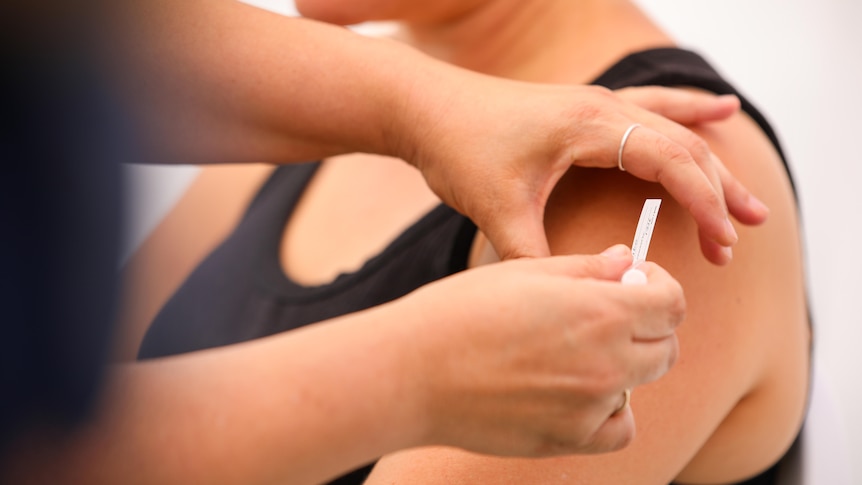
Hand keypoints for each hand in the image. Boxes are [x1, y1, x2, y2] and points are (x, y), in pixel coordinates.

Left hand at [393, 69, 767, 262]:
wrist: (424, 107)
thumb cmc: (457, 148)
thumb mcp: (495, 208)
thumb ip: (532, 256)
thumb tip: (566, 301)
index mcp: (589, 125)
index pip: (670, 161)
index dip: (703, 203)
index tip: (724, 243)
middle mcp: (600, 107)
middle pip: (682, 144)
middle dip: (720, 190)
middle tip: (751, 229)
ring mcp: (593, 103)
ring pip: (671, 128)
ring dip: (710, 159)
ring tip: (747, 194)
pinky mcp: (582, 110)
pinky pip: (649, 107)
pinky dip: (687, 112)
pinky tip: (719, 109)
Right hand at [401, 245, 682, 455]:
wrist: (411, 372)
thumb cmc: (460, 312)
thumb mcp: (525, 272)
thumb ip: (587, 269)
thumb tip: (628, 262)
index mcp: (600, 311)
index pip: (673, 303)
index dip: (658, 287)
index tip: (635, 284)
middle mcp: (607, 362)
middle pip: (665, 346)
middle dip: (646, 326)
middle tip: (605, 316)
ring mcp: (591, 406)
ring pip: (640, 385)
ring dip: (625, 366)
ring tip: (575, 353)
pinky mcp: (569, 439)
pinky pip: (619, 428)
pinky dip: (610, 411)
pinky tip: (578, 393)